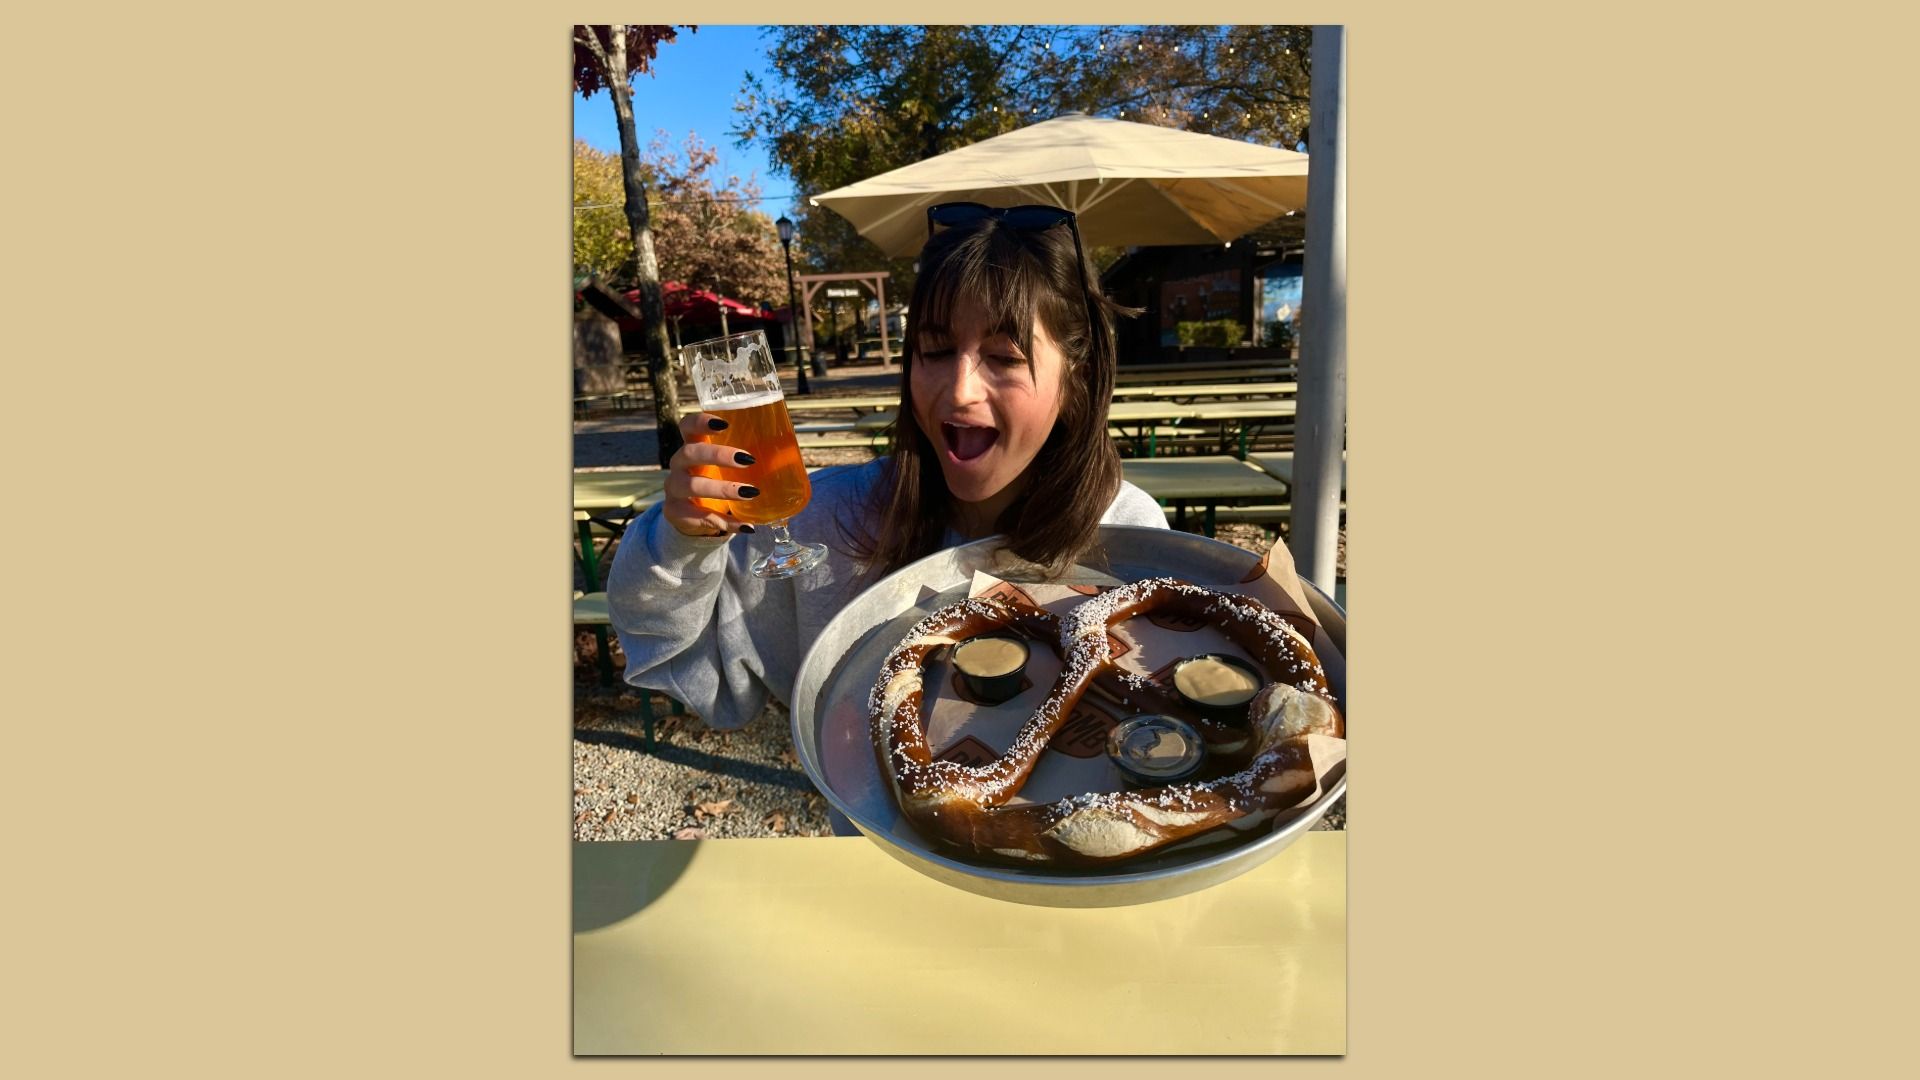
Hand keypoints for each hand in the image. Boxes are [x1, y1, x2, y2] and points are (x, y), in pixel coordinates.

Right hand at [662, 412, 760, 538]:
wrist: (693, 515)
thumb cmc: (715, 480)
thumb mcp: (727, 467)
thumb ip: (747, 457)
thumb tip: (788, 452)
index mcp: (692, 446)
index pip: (687, 426)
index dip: (701, 421)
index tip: (724, 423)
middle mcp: (679, 464)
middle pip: (690, 453)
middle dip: (718, 455)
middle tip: (748, 459)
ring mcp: (674, 488)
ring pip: (692, 485)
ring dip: (723, 489)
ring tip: (751, 492)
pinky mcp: (676, 512)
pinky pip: (701, 517)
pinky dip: (727, 522)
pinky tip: (747, 526)